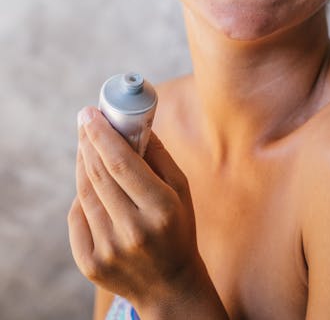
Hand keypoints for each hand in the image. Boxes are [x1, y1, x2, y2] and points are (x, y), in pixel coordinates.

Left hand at [68, 106, 203, 314]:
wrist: (170, 287)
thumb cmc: (178, 228)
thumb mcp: (180, 190)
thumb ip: (158, 156)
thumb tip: (134, 123)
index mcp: (161, 209)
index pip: (121, 164)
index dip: (102, 135)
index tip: (89, 113)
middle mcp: (133, 230)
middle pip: (99, 175)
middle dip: (88, 142)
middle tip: (84, 120)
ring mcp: (109, 250)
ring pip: (85, 194)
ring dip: (82, 163)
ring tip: (85, 145)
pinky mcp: (90, 264)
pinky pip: (78, 218)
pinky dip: (82, 196)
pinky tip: (90, 183)